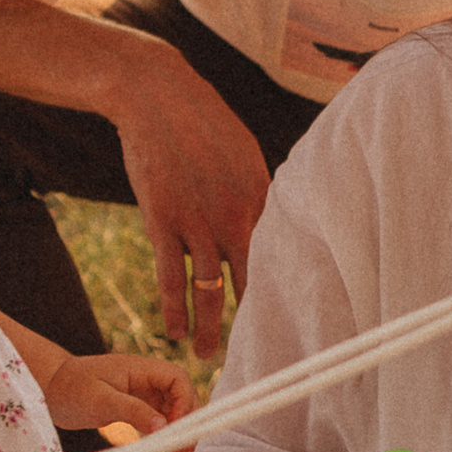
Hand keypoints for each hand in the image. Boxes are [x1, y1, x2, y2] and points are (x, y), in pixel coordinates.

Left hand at [30, 348, 196, 441]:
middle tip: (187, 448)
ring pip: (171, 408)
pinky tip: (166, 448)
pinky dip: (164, 432)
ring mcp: (139, 392)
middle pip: (180, 394)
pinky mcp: (132, 406)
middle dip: (187, 420)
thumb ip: (132, 411)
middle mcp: (144, 378)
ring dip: (179, 429)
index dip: (185, 401)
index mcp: (139, 368)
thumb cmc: (69, 388)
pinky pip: (157, 417)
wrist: (46, 389)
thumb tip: (163, 427)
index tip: (177, 427)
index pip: (177, 378)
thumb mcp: (100, 401)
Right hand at [110, 41, 272, 350]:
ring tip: (207, 356)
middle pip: (252, 280)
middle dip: (256, 320)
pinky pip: (170, 277)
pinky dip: (173, 308)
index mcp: (262, 197)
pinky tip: (175, 332)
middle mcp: (236, 214)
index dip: (287, 292)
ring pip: (210, 288)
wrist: (156, 96)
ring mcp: (198, 221)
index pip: (281, 256)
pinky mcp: (162, 222)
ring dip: (209, 327)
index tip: (295, 321)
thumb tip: (268, 219)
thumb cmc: (201, 120)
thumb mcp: (244, 152)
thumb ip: (257, 191)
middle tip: (262, 352)